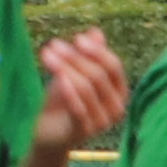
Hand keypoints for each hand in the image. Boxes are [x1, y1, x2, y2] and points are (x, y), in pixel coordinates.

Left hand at [36, 28, 130, 147]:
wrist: (48, 134)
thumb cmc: (63, 102)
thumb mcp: (74, 74)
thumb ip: (86, 56)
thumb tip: (95, 31)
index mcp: (119, 92)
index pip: (113, 67)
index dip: (96, 51)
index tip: (77, 38)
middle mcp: (116, 108)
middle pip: (98, 75)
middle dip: (75, 57)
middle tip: (53, 44)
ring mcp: (102, 122)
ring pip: (86, 88)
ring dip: (65, 68)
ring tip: (46, 54)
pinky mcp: (84, 132)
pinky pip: (78, 108)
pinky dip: (69, 90)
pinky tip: (58, 77)